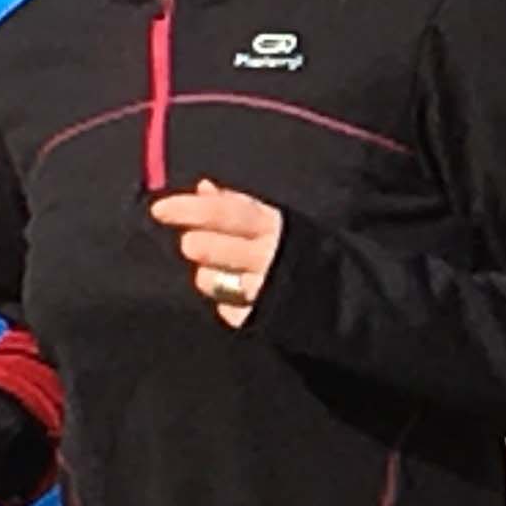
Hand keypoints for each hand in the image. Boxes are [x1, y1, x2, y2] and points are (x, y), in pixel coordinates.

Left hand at [154, 180, 284, 329]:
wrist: (345, 296)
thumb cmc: (299, 250)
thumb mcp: (275, 222)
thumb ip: (238, 205)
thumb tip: (203, 187)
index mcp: (273, 225)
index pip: (225, 212)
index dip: (190, 209)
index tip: (159, 209)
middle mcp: (269, 256)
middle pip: (207, 247)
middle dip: (194, 243)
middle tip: (193, 244)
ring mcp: (264, 290)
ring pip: (209, 281)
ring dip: (206, 276)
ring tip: (220, 272)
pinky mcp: (261, 319)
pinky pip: (224, 310)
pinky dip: (224, 302)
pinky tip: (236, 295)